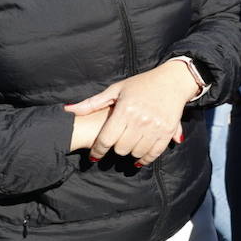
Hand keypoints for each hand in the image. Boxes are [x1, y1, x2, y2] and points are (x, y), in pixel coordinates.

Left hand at [65, 60, 199, 164]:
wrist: (172, 81)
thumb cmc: (141, 84)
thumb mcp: (116, 89)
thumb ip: (93, 103)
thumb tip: (69, 110)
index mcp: (125, 109)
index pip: (106, 139)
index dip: (98, 150)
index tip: (94, 156)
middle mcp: (140, 120)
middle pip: (121, 148)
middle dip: (115, 149)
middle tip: (114, 146)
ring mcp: (155, 127)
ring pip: (136, 152)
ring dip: (130, 153)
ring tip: (127, 148)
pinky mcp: (168, 131)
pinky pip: (154, 153)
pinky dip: (145, 159)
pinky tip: (139, 159)